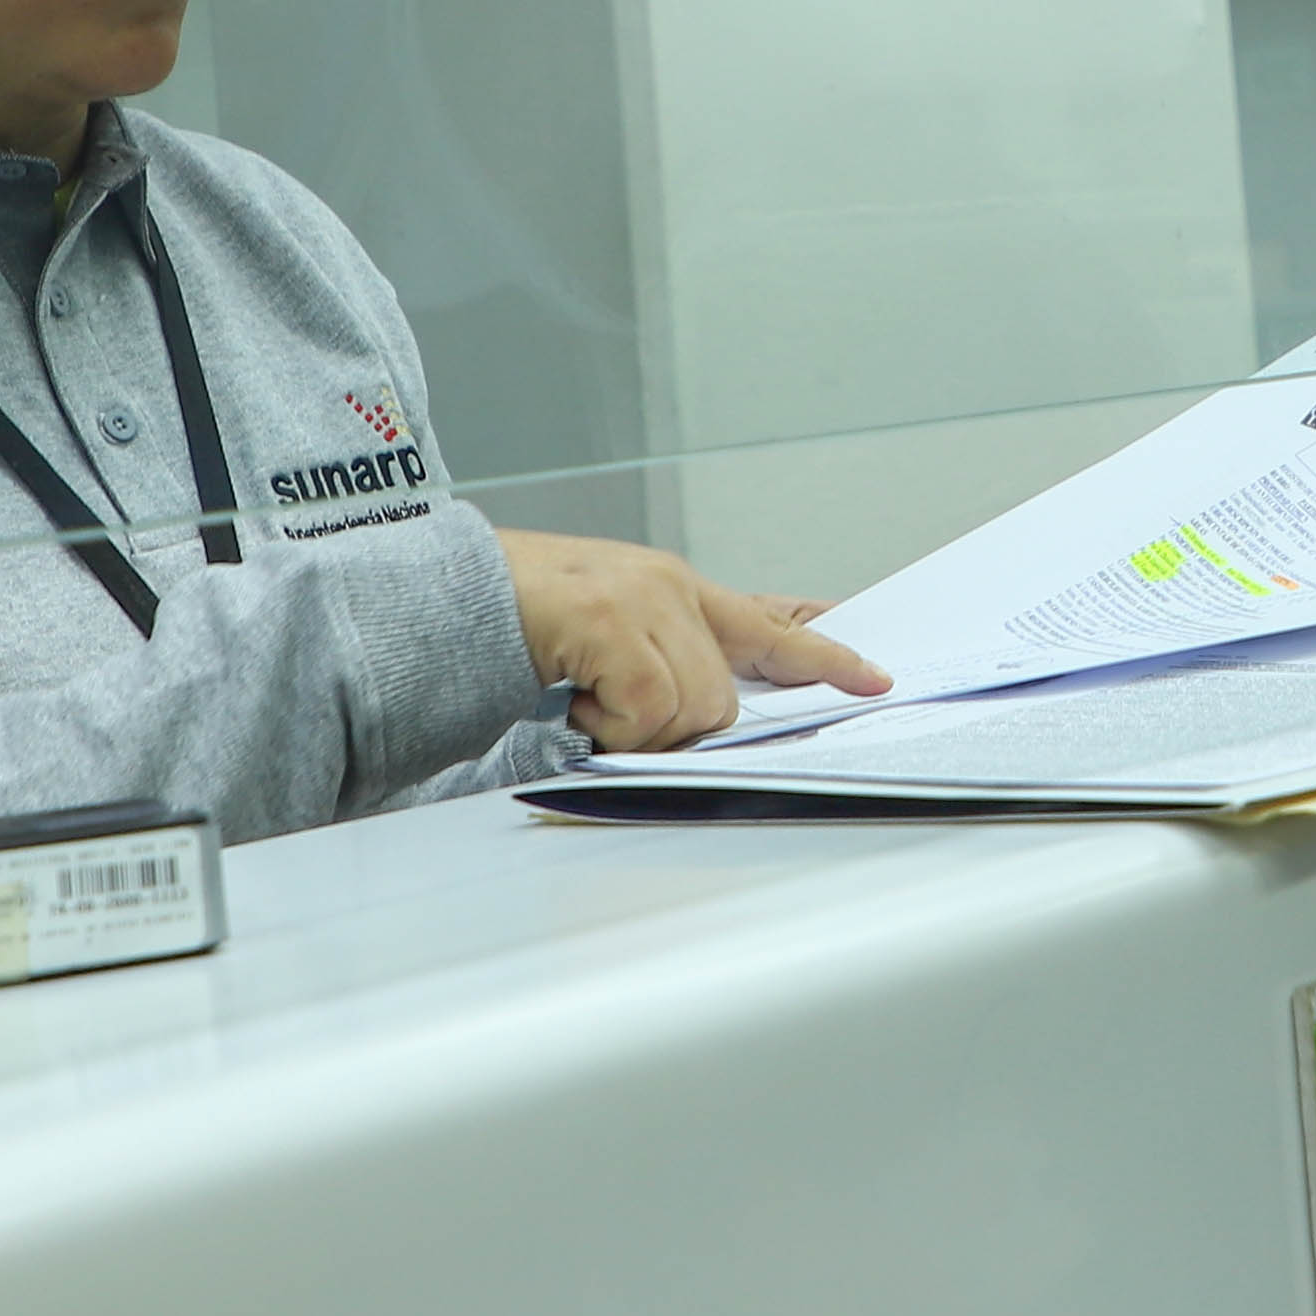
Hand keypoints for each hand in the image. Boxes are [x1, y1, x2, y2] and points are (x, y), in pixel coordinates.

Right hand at [495, 532, 890, 755]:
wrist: (443, 592)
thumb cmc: (515, 619)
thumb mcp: (602, 633)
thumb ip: (657, 659)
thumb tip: (692, 718)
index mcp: (673, 589)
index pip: (765, 621)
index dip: (822, 653)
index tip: (873, 676)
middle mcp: (670, 587)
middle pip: (723, 698)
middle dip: (667, 726)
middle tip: (603, 711)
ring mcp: (644, 600)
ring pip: (692, 709)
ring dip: (631, 727)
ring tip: (580, 697)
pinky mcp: (614, 621)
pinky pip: (648, 710)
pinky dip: (605, 724)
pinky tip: (568, 696)